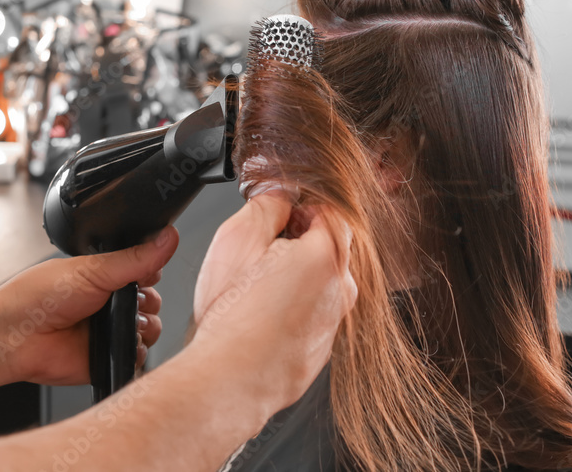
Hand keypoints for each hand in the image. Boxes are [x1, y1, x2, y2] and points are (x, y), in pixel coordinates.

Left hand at [0, 227, 177, 385]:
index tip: (148, 273)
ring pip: (150, 329)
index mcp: (105, 277)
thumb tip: (167, 238)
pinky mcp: (108, 358)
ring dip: (145, 326)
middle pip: (154, 302)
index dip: (152, 273)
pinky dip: (135, 351)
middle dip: (151, 301)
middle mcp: (109, 304)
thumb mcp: (94, 269)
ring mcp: (110, 332)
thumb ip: (135, 257)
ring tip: (122, 322)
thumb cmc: (37, 297)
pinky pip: (138, 357)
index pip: (146, 272)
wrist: (15, 336)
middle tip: (131, 300)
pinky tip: (118, 343)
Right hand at [191, 189, 355, 410]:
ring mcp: (334, 322)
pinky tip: (261, 319)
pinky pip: (311, 316)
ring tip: (255, 292)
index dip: (300, 208)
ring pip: (319, 284)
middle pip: (328, 248)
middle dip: (297, 243)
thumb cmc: (233, 314)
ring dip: (293, 278)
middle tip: (259, 255)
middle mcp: (341, 289)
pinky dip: (291, 312)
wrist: (230, 378)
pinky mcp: (322, 349)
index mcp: (328, 254)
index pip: (331, 211)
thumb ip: (269, 204)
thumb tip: (282, 193)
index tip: (279, 217)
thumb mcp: (240, 237)